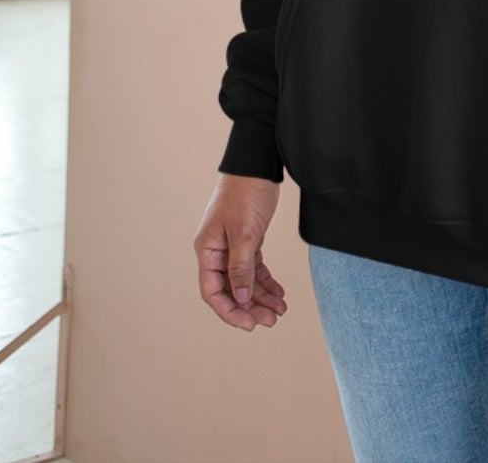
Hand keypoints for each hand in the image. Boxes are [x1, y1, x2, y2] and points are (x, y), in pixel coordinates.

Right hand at [194, 173, 288, 329]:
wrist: (258, 163)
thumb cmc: (246, 192)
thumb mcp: (244, 232)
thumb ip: (241, 267)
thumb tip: (241, 299)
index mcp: (207, 250)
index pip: (213, 292)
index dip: (230, 311)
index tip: (249, 324)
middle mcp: (216, 251)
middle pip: (231, 289)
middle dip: (251, 307)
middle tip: (272, 320)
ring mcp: (232, 246)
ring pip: (245, 281)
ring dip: (261, 297)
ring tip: (280, 309)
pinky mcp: (248, 239)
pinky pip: (254, 267)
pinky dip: (266, 281)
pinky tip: (279, 292)